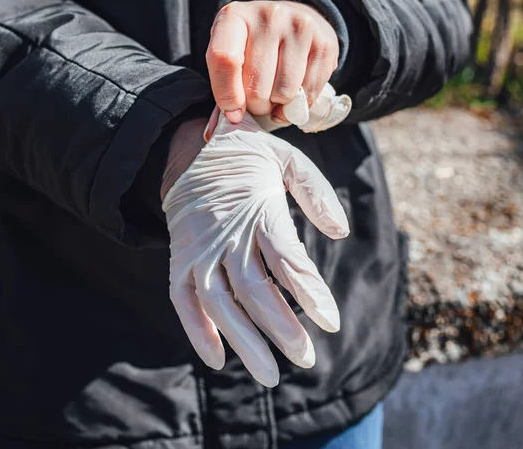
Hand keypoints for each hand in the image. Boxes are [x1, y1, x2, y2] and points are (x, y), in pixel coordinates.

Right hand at [162, 111, 348, 386]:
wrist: (194, 148)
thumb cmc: (250, 157)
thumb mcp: (288, 159)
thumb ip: (316, 192)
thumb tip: (341, 232)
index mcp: (258, 208)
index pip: (286, 258)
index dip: (309, 292)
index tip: (331, 323)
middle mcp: (226, 232)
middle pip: (253, 288)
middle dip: (281, 328)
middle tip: (306, 360)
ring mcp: (199, 247)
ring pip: (219, 301)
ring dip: (243, 340)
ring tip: (269, 375)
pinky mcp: (181, 257)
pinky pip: (182, 298)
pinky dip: (196, 329)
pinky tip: (217, 359)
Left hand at [206, 0, 338, 124]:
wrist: (293, 18)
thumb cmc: (253, 45)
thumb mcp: (230, 54)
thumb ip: (222, 89)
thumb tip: (214, 132)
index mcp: (234, 16)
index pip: (224, 59)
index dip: (227, 94)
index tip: (233, 113)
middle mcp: (268, 16)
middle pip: (256, 87)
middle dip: (256, 105)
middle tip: (258, 99)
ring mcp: (299, 27)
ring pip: (284, 93)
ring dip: (278, 106)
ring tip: (275, 95)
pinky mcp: (325, 43)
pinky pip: (309, 93)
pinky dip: (299, 105)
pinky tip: (293, 95)